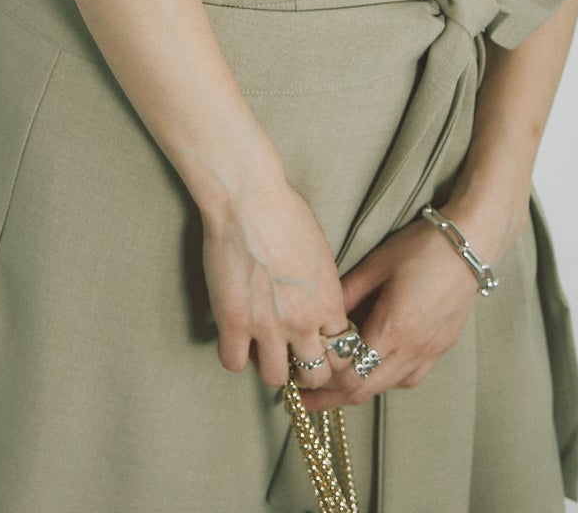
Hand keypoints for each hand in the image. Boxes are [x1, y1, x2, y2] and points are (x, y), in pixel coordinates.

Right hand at [201, 174, 364, 397]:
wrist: (249, 198)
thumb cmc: (286, 213)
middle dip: (306, 369)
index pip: (343, 352)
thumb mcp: (320, 254)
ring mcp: (267, 325)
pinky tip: (235, 337)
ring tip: (261, 347)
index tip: (317, 344)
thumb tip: (316, 307)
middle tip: (291, 354)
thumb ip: (322, 290)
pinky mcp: (233, 322)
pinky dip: (235, 354)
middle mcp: (303, 321)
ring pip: (275, 379)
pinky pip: (233, 363)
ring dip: (270, 366)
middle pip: (316, 375)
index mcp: (328, 302)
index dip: (329, 351)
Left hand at [293, 212, 505, 410]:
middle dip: (330, 398)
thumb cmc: (423, 247)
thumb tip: (320, 314)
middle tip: (304, 399)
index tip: (299, 378)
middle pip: (365, 390)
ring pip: (386, 388)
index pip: (350, 373)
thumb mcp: (378, 264)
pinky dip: (384, 380)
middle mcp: (413, 349)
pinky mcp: (441, 349)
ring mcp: (430, 352)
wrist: (472, 244)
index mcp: (393, 328)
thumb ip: (347, 292)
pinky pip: (408, 378)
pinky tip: (373, 369)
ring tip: (332, 388)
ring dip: (357, 391)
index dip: (321, 380)